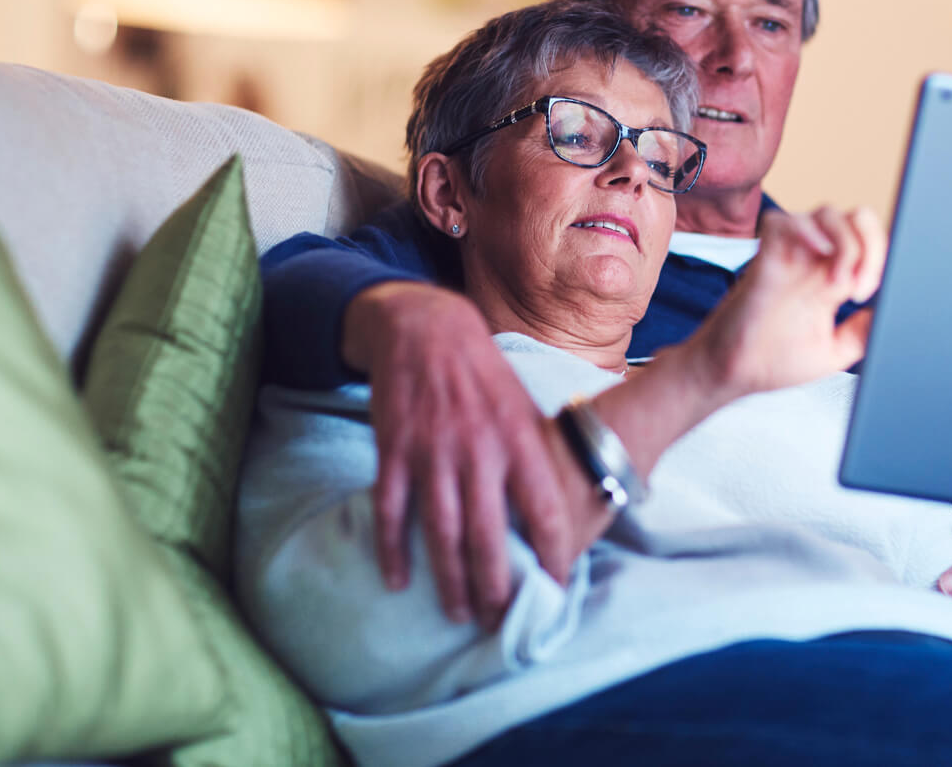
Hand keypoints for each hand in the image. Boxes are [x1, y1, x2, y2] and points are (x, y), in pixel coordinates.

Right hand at [343, 281, 574, 629]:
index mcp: (520, 439)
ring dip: (450, 579)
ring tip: (458, 614)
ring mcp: (434, 450)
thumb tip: (559, 506)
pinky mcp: (394, 449)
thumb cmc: (484, 375)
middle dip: (496, 586)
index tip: (556, 590)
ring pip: (442, 530)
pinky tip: (398, 580)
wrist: (426, 329)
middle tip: (500, 623)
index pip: (544, 510)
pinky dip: (393, 548)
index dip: (553, 555)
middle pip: (489, 534)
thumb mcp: (523, 406)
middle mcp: (479, 449)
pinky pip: (393, 509)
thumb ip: (538, 455)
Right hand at [691, 206, 885, 396]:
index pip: (870, 244)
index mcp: (833, 278)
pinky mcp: (765, 257)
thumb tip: (892, 313)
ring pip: (828, 214)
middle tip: (861, 288)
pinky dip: (806, 230)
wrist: (731, 372)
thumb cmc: (772, 362)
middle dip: (871, 245)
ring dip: (845, 243)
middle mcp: (815, 261)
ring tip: (839, 285)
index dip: (882, 257)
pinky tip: (817, 256)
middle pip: (857, 219)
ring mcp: (790, 256)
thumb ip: (864, 331)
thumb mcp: (834, 352)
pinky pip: (784, 221)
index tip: (873, 293)